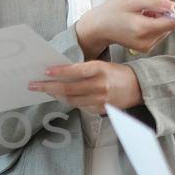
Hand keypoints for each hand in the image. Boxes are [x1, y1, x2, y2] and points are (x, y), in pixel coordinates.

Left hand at [27, 60, 142, 112]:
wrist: (140, 87)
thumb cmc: (117, 73)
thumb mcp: (102, 65)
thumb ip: (84, 69)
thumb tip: (60, 71)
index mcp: (100, 70)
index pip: (76, 71)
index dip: (60, 72)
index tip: (46, 71)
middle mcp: (99, 85)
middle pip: (69, 88)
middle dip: (49, 86)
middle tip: (34, 85)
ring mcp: (100, 99)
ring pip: (71, 99)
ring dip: (55, 95)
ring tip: (44, 90)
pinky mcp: (100, 109)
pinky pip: (80, 106)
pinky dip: (68, 101)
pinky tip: (60, 96)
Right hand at [74, 0, 174, 57]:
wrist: (99, 28)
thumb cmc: (113, 11)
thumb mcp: (133, 0)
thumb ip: (155, 2)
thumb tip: (173, 6)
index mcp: (143, 29)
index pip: (172, 23)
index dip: (167, 12)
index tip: (153, 8)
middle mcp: (146, 42)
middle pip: (169, 27)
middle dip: (160, 17)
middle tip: (142, 12)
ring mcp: (146, 48)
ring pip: (165, 31)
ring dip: (156, 22)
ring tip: (138, 17)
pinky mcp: (145, 49)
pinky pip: (159, 35)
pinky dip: (152, 28)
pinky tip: (138, 24)